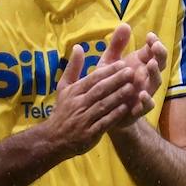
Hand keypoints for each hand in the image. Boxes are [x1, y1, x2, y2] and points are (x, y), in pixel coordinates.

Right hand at [40, 37, 140, 159]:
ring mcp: (84, 119)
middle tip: (131, 71)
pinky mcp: (89, 133)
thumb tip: (78, 46)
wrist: (54, 138)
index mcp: (73, 92)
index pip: (92, 79)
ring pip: (103, 105)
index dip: (107, 71)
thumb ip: (73, 67)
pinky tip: (126, 108)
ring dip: (118, 96)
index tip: (122, 63)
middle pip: (99, 90)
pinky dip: (114, 115)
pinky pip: (104, 122)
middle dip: (115, 80)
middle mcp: (78, 104)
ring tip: (132, 87)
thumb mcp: (63, 87)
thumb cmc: (63, 110)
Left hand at [101, 25, 166, 124]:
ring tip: (152, 64)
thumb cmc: (109, 82)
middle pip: (160, 64)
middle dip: (160, 54)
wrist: (103, 110)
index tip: (150, 36)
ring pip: (156, 82)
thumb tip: (125, 24)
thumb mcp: (109, 62)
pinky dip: (146, 101)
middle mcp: (145, 77)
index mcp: (140, 64)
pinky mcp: (138, 108)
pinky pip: (147, 106)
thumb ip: (116, 45)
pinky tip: (142, 94)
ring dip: (156, 73)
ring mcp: (144, 92)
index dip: (154, 42)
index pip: (153, 50)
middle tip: (156, 46)